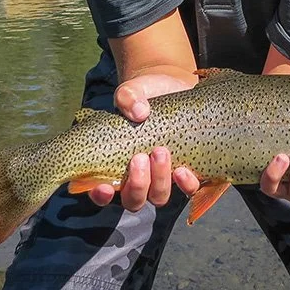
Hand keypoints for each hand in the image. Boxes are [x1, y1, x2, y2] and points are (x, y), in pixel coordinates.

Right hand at [87, 73, 200, 209]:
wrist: (173, 89)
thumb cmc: (143, 96)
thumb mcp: (131, 92)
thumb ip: (127, 98)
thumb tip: (140, 113)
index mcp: (113, 166)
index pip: (102, 192)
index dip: (101, 195)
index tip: (104, 186)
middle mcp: (137, 179)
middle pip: (133, 200)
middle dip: (136, 185)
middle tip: (139, 158)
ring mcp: (161, 178)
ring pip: (158, 197)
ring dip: (159, 181)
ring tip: (160, 152)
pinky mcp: (186, 172)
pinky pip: (188, 189)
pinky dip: (185, 184)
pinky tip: (183, 170)